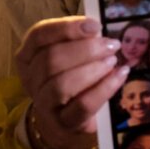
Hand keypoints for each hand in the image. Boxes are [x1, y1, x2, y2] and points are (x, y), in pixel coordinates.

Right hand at [16, 17, 127, 148]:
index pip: (39, 35)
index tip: (96, 26)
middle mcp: (31, 79)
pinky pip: (82, 105)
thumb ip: (81, 40)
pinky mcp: (64, 122)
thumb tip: (97, 29)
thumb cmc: (73, 79)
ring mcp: (44, 103)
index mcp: (29, 56)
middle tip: (112, 45)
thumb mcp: (73, 56)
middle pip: (51, 59)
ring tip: (113, 61)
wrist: (67, 119)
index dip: (67, 28)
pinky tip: (120, 75)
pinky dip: (104, 88)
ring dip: (93, 69)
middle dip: (86, 49)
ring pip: (62, 84)